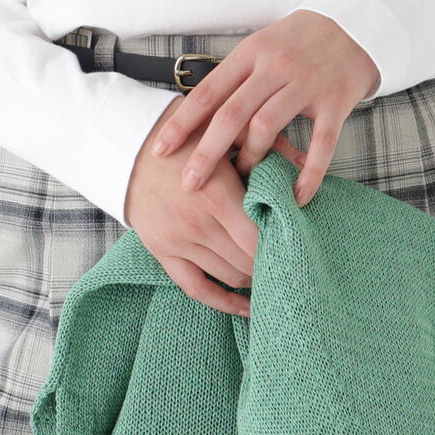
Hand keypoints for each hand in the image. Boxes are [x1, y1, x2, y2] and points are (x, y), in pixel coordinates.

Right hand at [123, 94, 307, 317]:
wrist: (126, 143)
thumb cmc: (183, 132)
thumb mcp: (225, 128)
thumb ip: (266, 144)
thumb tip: (307, 161)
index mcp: (215, 193)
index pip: (258, 237)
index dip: (282, 244)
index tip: (298, 241)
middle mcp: (196, 223)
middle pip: (247, 260)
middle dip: (272, 261)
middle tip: (291, 258)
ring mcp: (177, 241)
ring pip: (228, 275)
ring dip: (253, 276)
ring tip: (273, 272)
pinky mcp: (161, 251)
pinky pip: (196, 288)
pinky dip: (223, 302)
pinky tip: (246, 306)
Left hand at [147, 10, 380, 209]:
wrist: (353, 24)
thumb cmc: (297, 42)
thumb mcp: (260, 47)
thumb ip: (235, 78)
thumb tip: (195, 117)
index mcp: (251, 53)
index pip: (209, 92)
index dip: (182, 123)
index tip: (160, 150)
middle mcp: (275, 67)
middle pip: (232, 114)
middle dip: (206, 153)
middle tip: (188, 184)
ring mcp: (307, 84)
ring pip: (267, 127)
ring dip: (250, 159)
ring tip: (243, 180)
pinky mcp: (336, 101)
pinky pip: (320, 145)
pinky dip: (308, 175)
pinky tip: (297, 197)